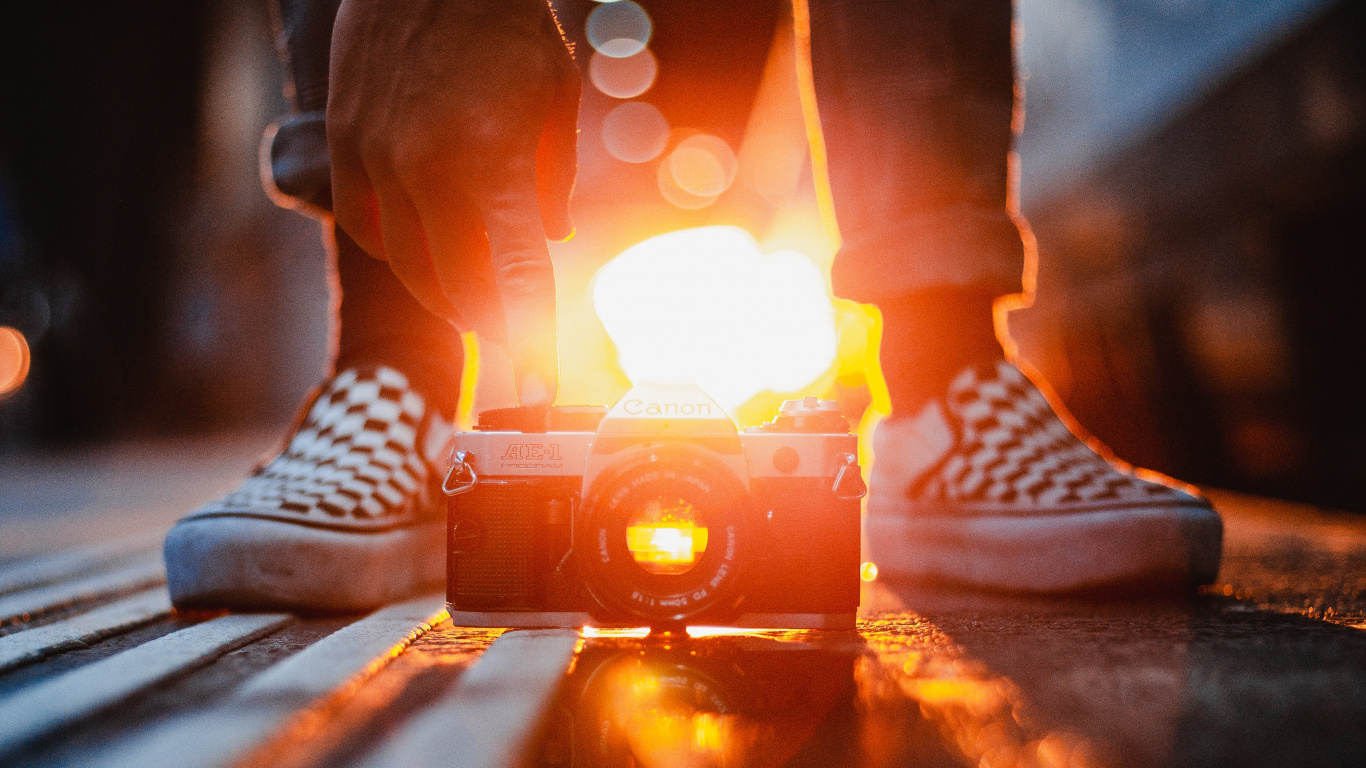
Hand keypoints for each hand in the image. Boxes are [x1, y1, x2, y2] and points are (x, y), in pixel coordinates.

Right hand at [328, 0, 579, 405]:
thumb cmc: (504, 27)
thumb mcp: (556, 98)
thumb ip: (551, 182)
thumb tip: (548, 243)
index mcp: (489, 163)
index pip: (515, 280)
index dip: (531, 343)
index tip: (540, 391)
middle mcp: (424, 173)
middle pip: (459, 289)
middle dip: (492, 325)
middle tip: (516, 340)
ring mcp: (375, 162)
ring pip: (410, 267)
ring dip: (449, 295)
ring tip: (478, 303)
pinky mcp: (346, 148)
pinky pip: (370, 229)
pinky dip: (404, 254)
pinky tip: (430, 253)